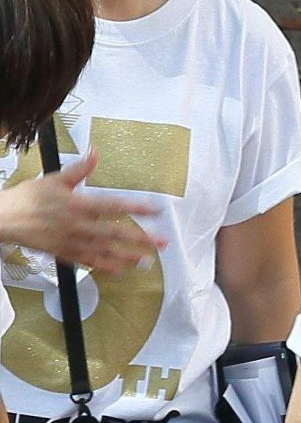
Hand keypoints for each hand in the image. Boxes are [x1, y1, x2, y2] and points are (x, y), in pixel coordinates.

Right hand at [0, 148, 162, 273]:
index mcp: (78, 204)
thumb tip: (95, 152)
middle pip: (116, 233)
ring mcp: (74, 242)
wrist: (6, 219)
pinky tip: (122, 270)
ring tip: (148, 261)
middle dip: (141, 238)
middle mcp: (79, 225)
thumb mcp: (55, 179)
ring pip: (107, 252)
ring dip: (129, 257)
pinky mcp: (66, 254)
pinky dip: (107, 267)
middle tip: (162, 242)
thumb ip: (80, 169)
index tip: (155, 210)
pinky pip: (90, 263)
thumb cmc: (29, 198)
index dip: (136, 208)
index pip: (114, 205)